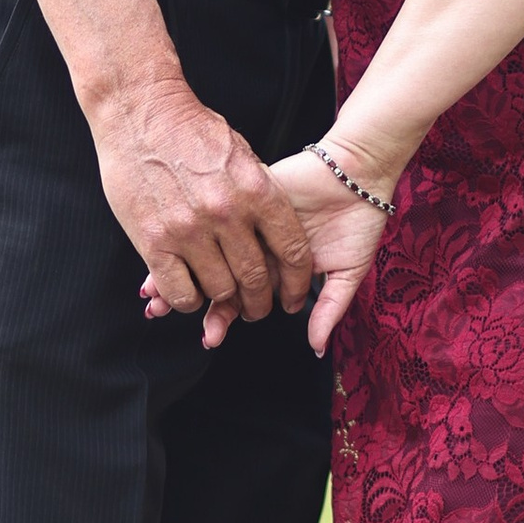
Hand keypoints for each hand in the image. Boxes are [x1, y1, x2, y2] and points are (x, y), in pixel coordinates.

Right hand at [98, 76, 314, 328]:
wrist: (141, 112)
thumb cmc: (191, 130)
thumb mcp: (241, 154)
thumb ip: (259, 194)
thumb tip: (273, 232)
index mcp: (256, 190)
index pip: (293, 250)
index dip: (297, 281)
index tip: (293, 294)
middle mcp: (227, 213)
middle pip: (255, 278)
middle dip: (259, 302)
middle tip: (256, 308)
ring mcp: (189, 230)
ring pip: (219, 291)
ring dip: (223, 301)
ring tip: (221, 299)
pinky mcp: (154, 241)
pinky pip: (180, 292)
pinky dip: (188, 300)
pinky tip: (189, 292)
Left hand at [141, 144, 393, 353]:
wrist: (362, 176)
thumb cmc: (359, 222)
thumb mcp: (347, 272)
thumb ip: (329, 307)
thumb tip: (315, 347)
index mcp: (273, 267)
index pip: (241, 296)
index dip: (223, 317)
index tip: (209, 338)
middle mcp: (254, 247)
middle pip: (216, 279)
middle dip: (198, 303)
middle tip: (179, 318)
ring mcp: (246, 221)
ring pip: (208, 249)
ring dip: (183, 272)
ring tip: (161, 296)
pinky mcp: (245, 194)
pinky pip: (214, 217)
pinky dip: (192, 232)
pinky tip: (172, 247)